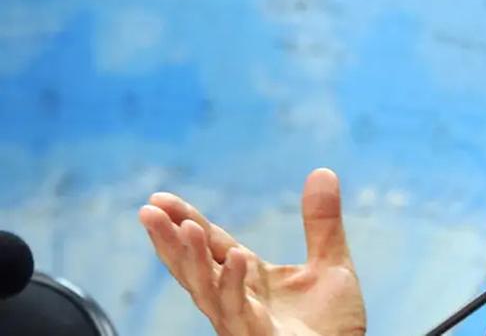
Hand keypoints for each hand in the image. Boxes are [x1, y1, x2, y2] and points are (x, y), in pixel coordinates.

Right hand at [138, 168, 366, 335]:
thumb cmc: (332, 326)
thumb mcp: (331, 263)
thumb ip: (322, 223)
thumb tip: (323, 171)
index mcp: (249, 278)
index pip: (211, 245)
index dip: (186, 221)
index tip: (159, 198)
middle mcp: (237, 299)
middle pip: (195, 267)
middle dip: (170, 240)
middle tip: (147, 211)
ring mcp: (243, 321)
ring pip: (208, 290)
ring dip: (194, 260)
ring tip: (185, 227)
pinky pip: (239, 311)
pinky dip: (234, 284)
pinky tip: (236, 256)